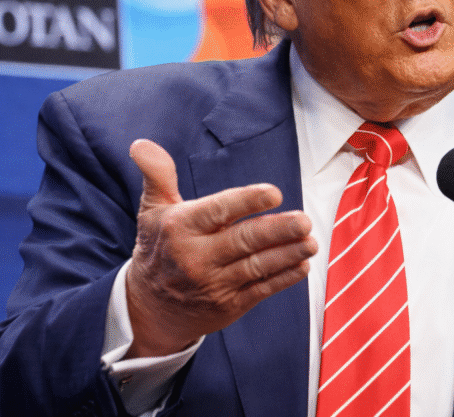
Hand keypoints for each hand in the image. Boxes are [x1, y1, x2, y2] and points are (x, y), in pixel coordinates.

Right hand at [124, 139, 316, 357]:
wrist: (147, 309)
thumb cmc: (158, 248)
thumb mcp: (152, 210)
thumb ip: (158, 175)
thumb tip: (141, 144)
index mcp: (181, 228)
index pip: (218, 211)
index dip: (247, 201)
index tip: (274, 193)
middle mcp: (196, 257)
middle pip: (244, 241)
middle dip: (278, 230)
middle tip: (304, 220)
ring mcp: (214, 284)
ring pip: (257, 267)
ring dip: (288, 254)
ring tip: (311, 242)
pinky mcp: (228, 306)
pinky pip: (261, 290)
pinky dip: (284, 279)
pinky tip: (302, 266)